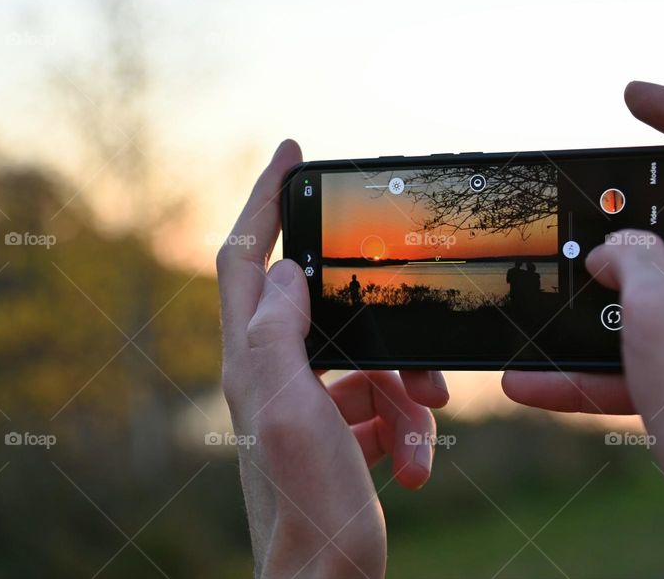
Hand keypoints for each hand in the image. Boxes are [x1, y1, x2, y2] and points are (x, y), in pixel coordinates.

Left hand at [217, 140, 448, 578]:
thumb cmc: (307, 508)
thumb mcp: (288, 412)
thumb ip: (277, 337)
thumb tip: (282, 273)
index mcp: (253, 360)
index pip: (243, 257)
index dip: (264, 199)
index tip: (293, 155)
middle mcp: (275, 375)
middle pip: (327, 310)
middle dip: (380, 325)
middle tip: (416, 355)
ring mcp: (311, 405)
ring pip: (370, 362)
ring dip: (406, 394)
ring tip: (420, 431)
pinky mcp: (341, 432)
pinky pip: (384, 406)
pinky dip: (408, 429)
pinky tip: (414, 465)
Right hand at [502, 82, 663, 577]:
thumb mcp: (663, 316)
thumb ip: (631, 261)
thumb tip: (614, 252)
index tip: (632, 96)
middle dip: (611, 231)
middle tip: (567, 234)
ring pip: (645, 301)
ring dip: (587, 314)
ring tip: (534, 325)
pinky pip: (638, 357)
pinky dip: (591, 367)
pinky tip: (535, 384)